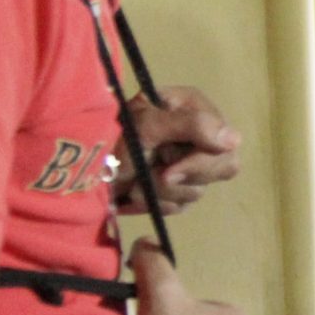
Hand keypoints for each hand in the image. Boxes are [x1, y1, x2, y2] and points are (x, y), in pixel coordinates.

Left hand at [116, 87, 241, 213]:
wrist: (79, 169)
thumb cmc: (111, 138)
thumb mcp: (147, 125)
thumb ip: (191, 126)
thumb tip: (234, 140)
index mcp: (193, 109)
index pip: (226, 143)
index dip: (202, 161)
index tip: (170, 170)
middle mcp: (197, 135)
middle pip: (223, 168)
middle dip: (181, 178)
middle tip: (154, 176)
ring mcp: (188, 163)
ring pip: (197, 191)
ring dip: (160, 191)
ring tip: (134, 182)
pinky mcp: (177, 188)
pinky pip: (181, 205)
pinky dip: (157, 203)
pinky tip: (136, 193)